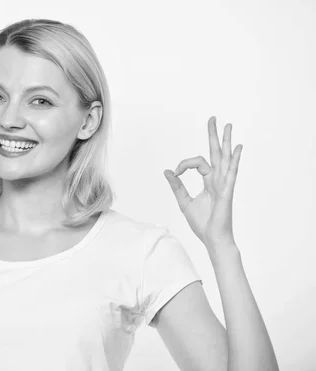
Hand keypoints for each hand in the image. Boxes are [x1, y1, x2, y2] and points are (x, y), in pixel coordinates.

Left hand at [163, 116, 242, 254]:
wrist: (212, 238)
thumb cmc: (202, 223)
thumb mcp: (184, 201)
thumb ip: (176, 186)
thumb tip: (167, 171)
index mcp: (209, 182)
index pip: (197, 163)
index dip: (183, 164)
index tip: (175, 173)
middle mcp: (218, 180)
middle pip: (216, 153)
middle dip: (214, 135)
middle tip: (213, 118)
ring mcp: (224, 184)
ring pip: (225, 158)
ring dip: (226, 141)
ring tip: (228, 124)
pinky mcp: (226, 191)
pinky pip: (231, 173)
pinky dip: (234, 160)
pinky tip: (237, 148)